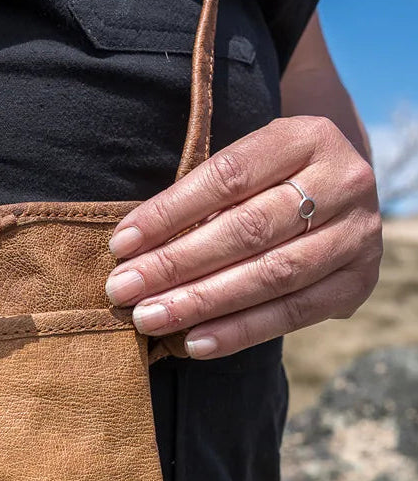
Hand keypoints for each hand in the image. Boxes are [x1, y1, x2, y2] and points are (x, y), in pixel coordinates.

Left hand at [105, 115, 382, 357]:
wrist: (343, 203)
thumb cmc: (271, 185)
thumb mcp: (248, 169)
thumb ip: (204, 199)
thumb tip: (134, 250)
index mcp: (307, 137)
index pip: (229, 177)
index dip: (170, 212)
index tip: (122, 243)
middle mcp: (343, 181)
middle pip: (248, 229)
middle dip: (177, 264)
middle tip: (124, 289)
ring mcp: (357, 234)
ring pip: (270, 274)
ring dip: (201, 302)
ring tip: (150, 318)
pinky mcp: (358, 282)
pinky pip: (293, 314)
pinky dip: (240, 331)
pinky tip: (196, 342)